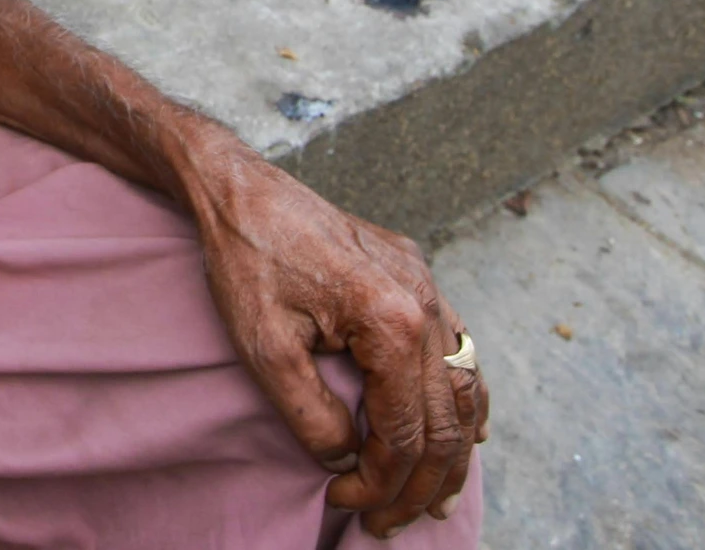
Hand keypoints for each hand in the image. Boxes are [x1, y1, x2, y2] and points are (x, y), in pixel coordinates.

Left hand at [189, 145, 486, 538]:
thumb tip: (346, 460)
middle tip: (391, 523)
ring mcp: (427, 283)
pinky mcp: (416, 272)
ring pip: (464, 388)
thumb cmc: (247, 261)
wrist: (240, 189)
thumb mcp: (265, 349)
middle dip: (420, 484)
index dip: (381, 483)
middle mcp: (425, 303)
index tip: (348, 504)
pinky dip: (465, 398)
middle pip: (445, 421)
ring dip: (453, 450)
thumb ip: (312, 415)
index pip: (405, 434)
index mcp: (392, 322)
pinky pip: (459, 349)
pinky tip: (465, 429)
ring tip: (435, 498)